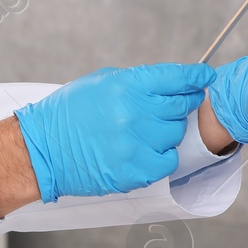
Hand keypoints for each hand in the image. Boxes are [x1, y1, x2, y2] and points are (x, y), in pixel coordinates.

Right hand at [14, 63, 213, 201]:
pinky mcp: (135, 170)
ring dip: (166, 132)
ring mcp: (135, 143)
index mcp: (125, 86)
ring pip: (175, 134)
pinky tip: (143, 151)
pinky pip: (168, 161)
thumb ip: (137, 82)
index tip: (204, 77)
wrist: (43, 150)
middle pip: (180, 106)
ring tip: (142, 132)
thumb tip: (171, 83)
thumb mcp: (100, 83)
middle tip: (168, 108)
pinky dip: (161, 156)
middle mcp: (133, 112)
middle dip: (179, 105)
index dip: (195, 76)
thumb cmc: (69, 114)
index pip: (176, 78)